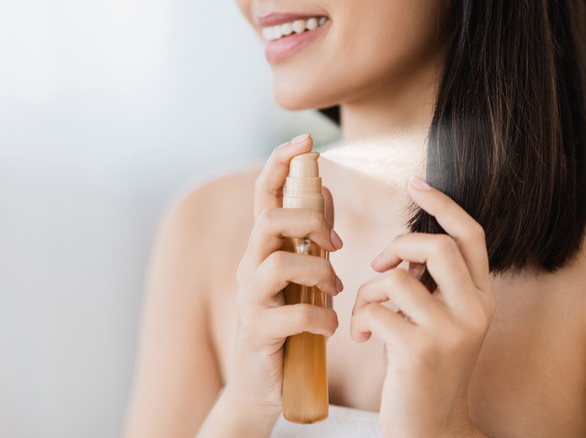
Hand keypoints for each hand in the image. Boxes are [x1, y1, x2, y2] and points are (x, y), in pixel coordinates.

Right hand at [226, 133, 342, 428]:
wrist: (265, 383)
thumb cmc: (288, 324)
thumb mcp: (300, 275)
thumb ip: (309, 235)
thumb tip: (324, 191)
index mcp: (263, 250)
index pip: (265, 195)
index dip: (280, 163)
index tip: (304, 139)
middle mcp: (250, 269)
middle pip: (268, 222)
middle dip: (308, 222)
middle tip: (336, 246)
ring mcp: (250, 301)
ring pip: (277, 264)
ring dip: (318, 272)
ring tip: (336, 291)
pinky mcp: (257, 333)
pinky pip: (290, 315)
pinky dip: (319, 318)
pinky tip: (330, 327)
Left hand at [350, 176, 493, 436]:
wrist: (428, 427)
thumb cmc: (423, 368)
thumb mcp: (436, 321)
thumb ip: (429, 284)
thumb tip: (402, 248)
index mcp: (482, 298)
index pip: (470, 235)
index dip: (442, 204)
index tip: (416, 183)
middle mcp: (476, 311)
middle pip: (436, 247)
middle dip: (396, 247)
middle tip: (378, 267)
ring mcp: (451, 332)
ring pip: (398, 279)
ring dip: (369, 293)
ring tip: (365, 316)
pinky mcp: (421, 351)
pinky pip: (377, 309)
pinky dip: (360, 319)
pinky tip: (361, 339)